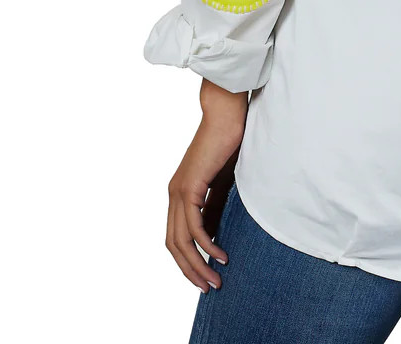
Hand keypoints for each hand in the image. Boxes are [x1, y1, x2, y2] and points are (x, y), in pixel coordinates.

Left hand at [164, 84, 247, 292]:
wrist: (226, 114)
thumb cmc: (227, 142)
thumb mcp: (222, 182)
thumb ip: (215, 205)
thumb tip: (213, 232)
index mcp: (179, 193)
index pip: (176, 236)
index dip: (188, 260)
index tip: (205, 275)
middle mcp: (173, 194)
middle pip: (173, 244)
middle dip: (190, 270)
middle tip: (209, 287)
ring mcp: (178, 191)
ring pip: (180, 240)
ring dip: (197, 264)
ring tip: (215, 279)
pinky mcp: (190, 187)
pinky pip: (194, 226)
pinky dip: (206, 244)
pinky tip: (220, 254)